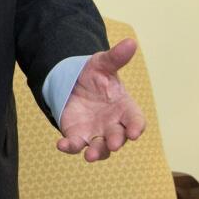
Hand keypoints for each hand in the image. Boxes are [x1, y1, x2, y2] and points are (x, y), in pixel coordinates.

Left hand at [56, 38, 146, 162]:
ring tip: (89, 156)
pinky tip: (61, 145)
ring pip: (100, 148)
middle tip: (113, 144)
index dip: (137, 126)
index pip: (136, 120)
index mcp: (125, 108)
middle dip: (116, 141)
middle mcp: (113, 124)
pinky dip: (70, 147)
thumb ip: (116, 57)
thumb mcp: (103, 63)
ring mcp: (96, 132)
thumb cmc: (95, 74)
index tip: (136, 132)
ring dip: (96, 152)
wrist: (73, 82)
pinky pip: (75, 145)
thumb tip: (131, 42)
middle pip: (119, 137)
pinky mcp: (78, 135)